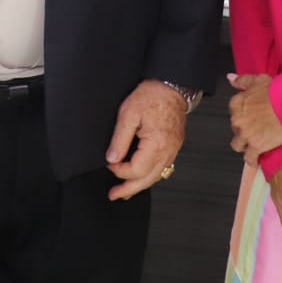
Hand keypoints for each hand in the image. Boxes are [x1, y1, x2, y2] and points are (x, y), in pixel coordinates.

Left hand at [105, 79, 187, 199]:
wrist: (171, 87)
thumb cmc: (152, 96)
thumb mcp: (128, 114)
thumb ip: (119, 139)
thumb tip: (111, 159)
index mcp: (156, 145)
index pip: (136, 170)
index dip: (119, 171)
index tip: (109, 163)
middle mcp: (167, 152)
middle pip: (147, 180)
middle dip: (129, 189)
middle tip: (114, 195)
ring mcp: (172, 151)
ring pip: (156, 176)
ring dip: (139, 185)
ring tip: (124, 192)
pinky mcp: (173, 147)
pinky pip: (161, 168)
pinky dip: (149, 175)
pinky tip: (140, 177)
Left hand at [228, 73, 281, 161]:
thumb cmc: (276, 92)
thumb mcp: (258, 80)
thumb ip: (242, 81)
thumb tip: (230, 79)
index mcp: (236, 104)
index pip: (234, 113)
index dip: (243, 116)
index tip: (251, 118)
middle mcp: (237, 120)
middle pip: (235, 129)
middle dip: (244, 130)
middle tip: (256, 130)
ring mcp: (245, 135)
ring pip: (238, 145)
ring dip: (244, 145)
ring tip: (253, 145)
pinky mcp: (256, 147)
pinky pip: (249, 158)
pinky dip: (252, 159)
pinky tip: (256, 159)